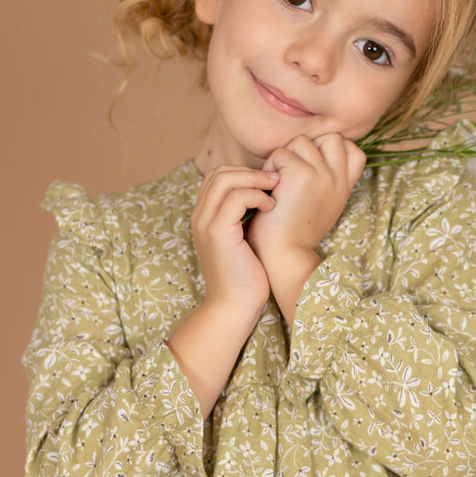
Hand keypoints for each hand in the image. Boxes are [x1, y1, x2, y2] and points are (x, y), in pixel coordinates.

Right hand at [190, 164, 279, 316]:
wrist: (236, 305)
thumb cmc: (246, 276)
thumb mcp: (244, 239)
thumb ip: (245, 216)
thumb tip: (266, 193)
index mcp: (204, 216)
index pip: (217, 176)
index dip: (244, 172)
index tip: (269, 181)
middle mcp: (199, 216)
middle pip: (219, 172)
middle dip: (250, 171)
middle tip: (276, 179)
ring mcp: (206, 223)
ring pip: (226, 179)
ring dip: (255, 179)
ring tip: (276, 189)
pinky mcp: (218, 232)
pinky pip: (236, 197)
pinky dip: (257, 195)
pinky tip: (272, 207)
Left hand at [245, 133, 365, 265]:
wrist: (285, 254)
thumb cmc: (294, 232)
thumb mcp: (322, 205)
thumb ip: (326, 181)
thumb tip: (314, 153)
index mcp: (345, 187)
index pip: (352, 149)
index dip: (332, 151)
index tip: (314, 169)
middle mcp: (338, 179)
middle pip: (328, 137)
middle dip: (307, 149)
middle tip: (293, 175)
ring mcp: (323, 175)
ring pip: (301, 142)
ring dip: (284, 158)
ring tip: (279, 184)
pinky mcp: (301, 174)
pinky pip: (280, 154)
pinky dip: (270, 168)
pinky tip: (271, 190)